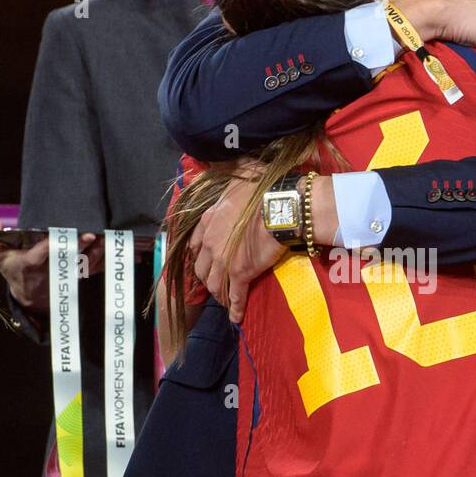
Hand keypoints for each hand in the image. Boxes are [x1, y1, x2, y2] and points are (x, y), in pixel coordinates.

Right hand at [0, 219, 103, 311]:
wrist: (28, 294)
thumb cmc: (12, 268)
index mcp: (31, 263)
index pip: (43, 253)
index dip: (55, 245)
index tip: (68, 234)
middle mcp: (50, 270)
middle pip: (69, 257)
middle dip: (82, 246)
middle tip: (95, 233)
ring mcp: (66, 275)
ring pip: (85, 264)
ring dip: (98, 252)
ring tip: (107, 236)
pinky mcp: (78, 276)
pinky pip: (93, 268)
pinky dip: (104, 258)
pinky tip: (112, 245)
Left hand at [189, 173, 282, 321]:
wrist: (280, 206)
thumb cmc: (264, 189)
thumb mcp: (241, 174)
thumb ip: (231, 172)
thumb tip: (227, 159)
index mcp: (208, 220)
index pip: (195, 245)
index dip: (199, 256)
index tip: (204, 261)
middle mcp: (210, 242)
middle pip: (202, 269)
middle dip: (207, 279)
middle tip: (216, 284)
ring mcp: (223, 260)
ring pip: (215, 285)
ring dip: (220, 295)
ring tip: (226, 301)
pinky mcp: (240, 273)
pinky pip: (235, 296)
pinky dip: (235, 309)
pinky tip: (236, 318)